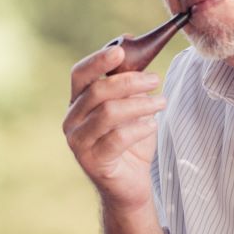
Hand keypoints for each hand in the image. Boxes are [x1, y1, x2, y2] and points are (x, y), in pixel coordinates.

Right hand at [63, 42, 166, 210]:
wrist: (130, 183)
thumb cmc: (130, 142)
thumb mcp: (132, 108)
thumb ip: (130, 86)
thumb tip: (140, 57)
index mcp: (77, 102)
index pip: (79, 74)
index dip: (98, 60)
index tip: (120, 51)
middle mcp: (72, 120)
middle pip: (97, 91)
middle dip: (129, 81)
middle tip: (155, 80)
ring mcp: (79, 142)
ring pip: (108, 113)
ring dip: (140, 104)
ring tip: (161, 103)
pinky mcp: (93, 161)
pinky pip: (117, 138)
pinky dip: (139, 128)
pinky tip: (152, 125)